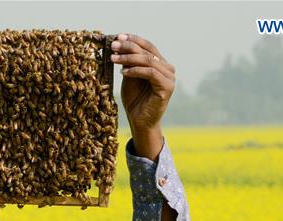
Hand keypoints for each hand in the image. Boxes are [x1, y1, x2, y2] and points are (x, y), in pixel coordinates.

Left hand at [110, 33, 175, 159]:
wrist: (139, 122)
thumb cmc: (134, 100)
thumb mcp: (129, 76)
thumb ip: (129, 62)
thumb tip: (120, 44)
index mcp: (160, 63)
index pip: (148, 46)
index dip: (133, 39)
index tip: (118, 36)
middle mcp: (168, 68)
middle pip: (147, 51)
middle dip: (128, 47)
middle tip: (113, 46)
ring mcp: (170, 77)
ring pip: (148, 61)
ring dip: (129, 58)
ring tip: (113, 58)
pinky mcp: (167, 87)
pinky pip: (150, 73)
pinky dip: (136, 70)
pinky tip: (123, 71)